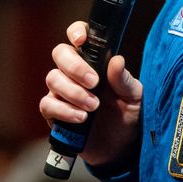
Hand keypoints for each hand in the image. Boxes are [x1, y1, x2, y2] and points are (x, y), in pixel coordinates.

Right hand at [39, 21, 142, 166]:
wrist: (121, 148)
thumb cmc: (128, 115)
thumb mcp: (135, 97)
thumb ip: (124, 80)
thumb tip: (117, 60)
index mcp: (95, 61)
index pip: (78, 36)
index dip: (76, 32)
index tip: (82, 41)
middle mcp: (74, 72)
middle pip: (60, 53)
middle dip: (75, 67)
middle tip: (94, 83)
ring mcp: (62, 91)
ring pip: (52, 78)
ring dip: (73, 92)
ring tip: (93, 107)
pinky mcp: (55, 113)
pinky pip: (48, 104)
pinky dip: (64, 111)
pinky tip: (81, 119)